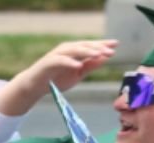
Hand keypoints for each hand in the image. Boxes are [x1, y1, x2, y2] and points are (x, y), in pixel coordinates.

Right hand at [0, 39, 116, 115]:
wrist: (36, 86)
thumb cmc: (57, 79)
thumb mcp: (78, 74)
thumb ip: (90, 66)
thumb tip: (104, 58)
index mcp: (74, 52)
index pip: (91, 46)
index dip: (103, 44)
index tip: (116, 45)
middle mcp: (66, 50)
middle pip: (84, 45)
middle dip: (98, 47)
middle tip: (111, 50)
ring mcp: (57, 55)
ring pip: (74, 50)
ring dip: (86, 51)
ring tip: (98, 54)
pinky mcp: (48, 62)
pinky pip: (60, 60)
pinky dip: (70, 62)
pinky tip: (79, 64)